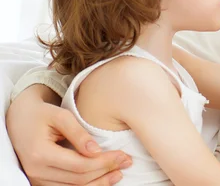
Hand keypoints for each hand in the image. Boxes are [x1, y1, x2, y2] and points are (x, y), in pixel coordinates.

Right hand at [6, 85, 131, 184]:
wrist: (19, 120)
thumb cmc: (42, 114)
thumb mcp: (60, 116)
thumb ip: (78, 133)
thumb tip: (97, 151)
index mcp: (40, 154)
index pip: (79, 165)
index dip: (104, 162)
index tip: (123, 155)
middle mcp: (37, 171)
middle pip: (79, 179)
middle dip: (106, 171)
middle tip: (127, 161)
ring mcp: (38, 179)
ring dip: (99, 183)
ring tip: (119, 173)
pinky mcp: (42, 181)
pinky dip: (88, 185)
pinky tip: (103, 179)